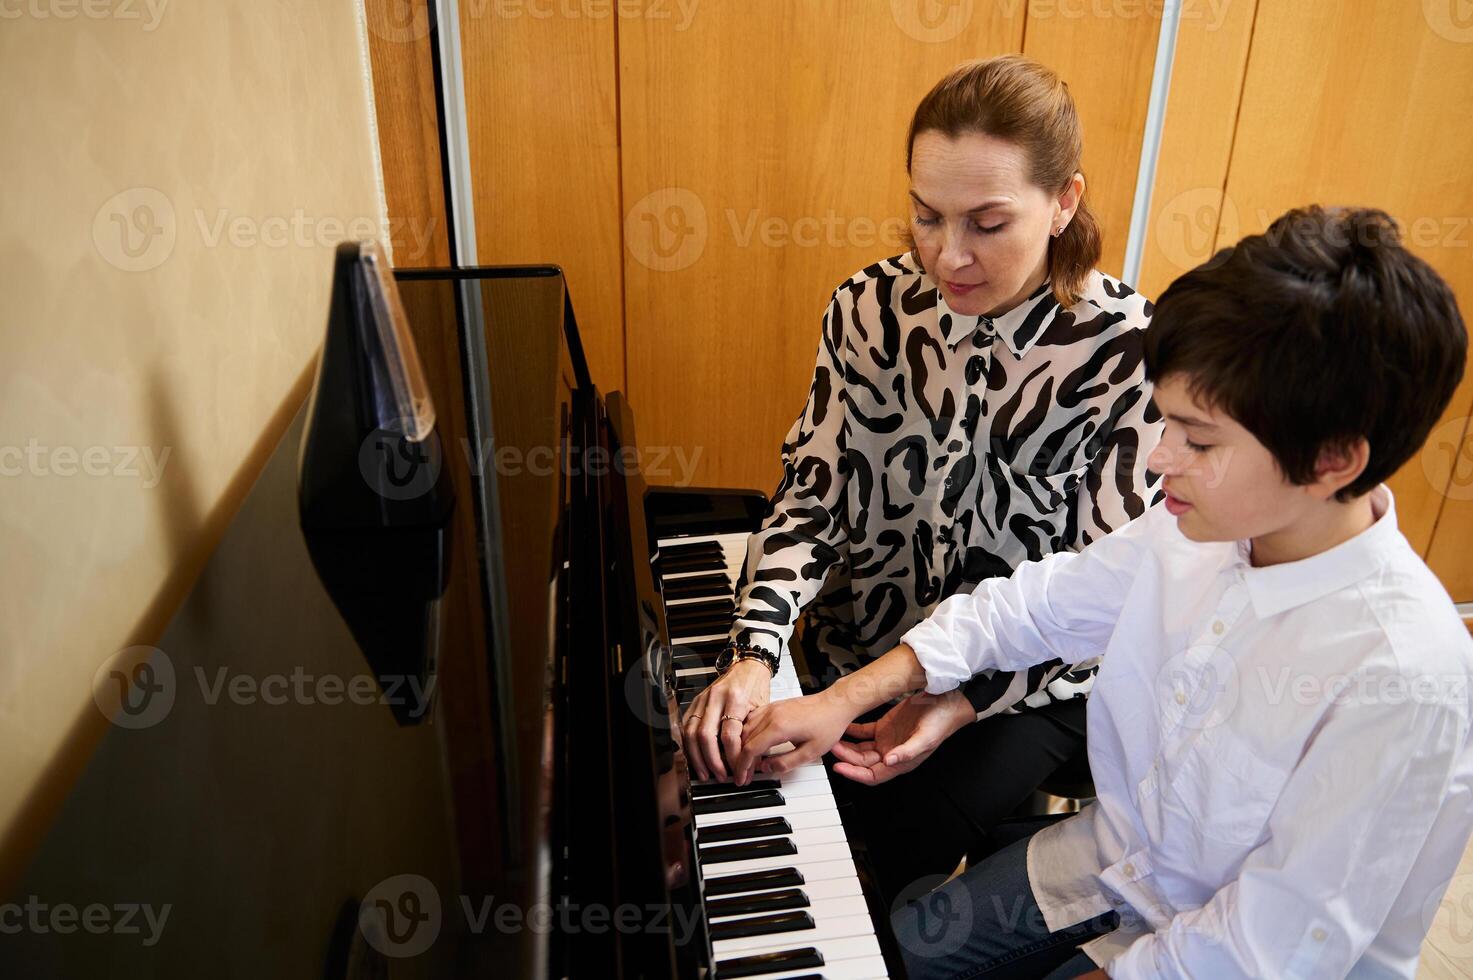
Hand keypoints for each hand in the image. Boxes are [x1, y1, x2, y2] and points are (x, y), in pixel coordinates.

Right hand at [681, 659, 769, 780]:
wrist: (748, 666)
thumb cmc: (756, 685)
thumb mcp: (762, 710)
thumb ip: (753, 735)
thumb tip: (750, 763)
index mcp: (736, 698)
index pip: (729, 735)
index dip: (732, 757)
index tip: (738, 770)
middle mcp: (716, 697)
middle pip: (706, 736)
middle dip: (712, 761)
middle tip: (720, 776)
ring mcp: (703, 699)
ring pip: (691, 733)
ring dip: (697, 757)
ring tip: (705, 772)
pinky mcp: (695, 701)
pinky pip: (686, 726)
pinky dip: (688, 745)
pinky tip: (695, 757)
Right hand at [731, 687, 857, 784]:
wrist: (836, 703)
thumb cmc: (827, 724)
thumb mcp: (810, 752)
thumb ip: (785, 762)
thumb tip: (766, 768)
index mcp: (778, 727)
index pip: (750, 750)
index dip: (743, 767)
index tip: (742, 778)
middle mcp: (771, 715)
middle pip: (745, 740)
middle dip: (741, 759)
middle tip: (744, 775)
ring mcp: (771, 708)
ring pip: (746, 728)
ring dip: (743, 746)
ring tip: (748, 762)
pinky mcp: (774, 705)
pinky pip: (753, 719)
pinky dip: (747, 733)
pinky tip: (751, 742)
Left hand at [830, 689, 972, 785]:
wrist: (947, 700)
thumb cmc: (942, 721)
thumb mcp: (926, 737)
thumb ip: (907, 752)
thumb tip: (889, 761)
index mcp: (901, 761)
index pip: (872, 775)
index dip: (854, 774)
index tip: (839, 767)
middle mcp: (892, 753)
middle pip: (862, 762)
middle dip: (846, 757)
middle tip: (832, 746)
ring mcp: (887, 739)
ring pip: (861, 748)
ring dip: (847, 745)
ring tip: (835, 736)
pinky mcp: (885, 726)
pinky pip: (864, 732)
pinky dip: (853, 730)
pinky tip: (845, 725)